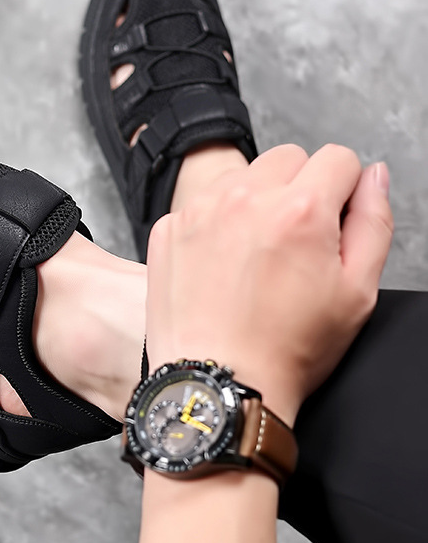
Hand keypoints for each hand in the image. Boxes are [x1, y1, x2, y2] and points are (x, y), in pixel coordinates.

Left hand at [145, 144, 393, 425]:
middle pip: (288, 159)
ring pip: (242, 176)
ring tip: (256, 254)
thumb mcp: (357, 292)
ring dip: (255, 200)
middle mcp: (245, 198)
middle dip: (300, 188)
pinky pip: (202, 203)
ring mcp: (200, 211)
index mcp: (301, 210)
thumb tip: (372, 176)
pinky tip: (221, 264)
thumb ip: (373, 222)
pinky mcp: (168, 229)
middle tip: (294, 241)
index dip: (343, 190)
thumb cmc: (287, 349)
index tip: (332, 223)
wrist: (217, 384)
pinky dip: (215, 222)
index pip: (337, 158)